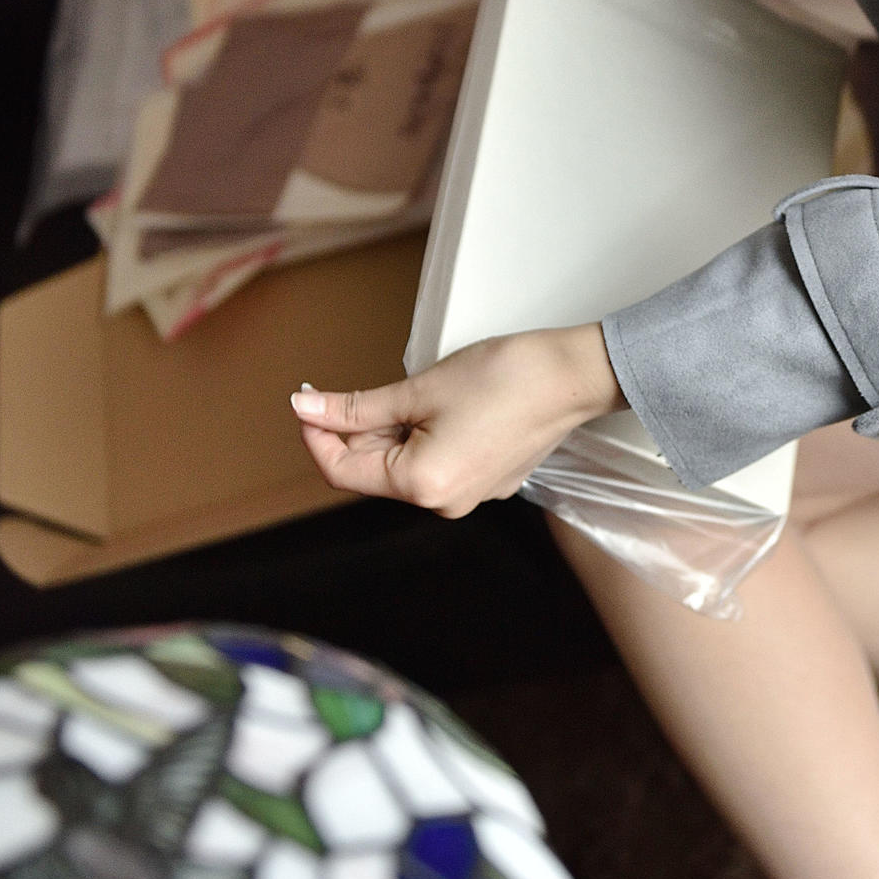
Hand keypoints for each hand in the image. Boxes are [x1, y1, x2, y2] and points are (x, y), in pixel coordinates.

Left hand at [290, 323, 625, 516]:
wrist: (571, 375)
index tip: (307, 400)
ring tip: (413, 391)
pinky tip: (438, 404)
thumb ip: (356, 407)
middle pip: (374, 471)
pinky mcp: (487, 481)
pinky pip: (436, 464)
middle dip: (357, 430)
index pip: (342, 471)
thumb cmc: (505, 378)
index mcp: (423, 485)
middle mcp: (445, 503)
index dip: (316, 434)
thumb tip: (307, 408)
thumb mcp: (418, 389)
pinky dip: (422, 436)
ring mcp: (469, 495)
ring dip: (391, 430)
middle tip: (355, 387)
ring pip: (405, 465)